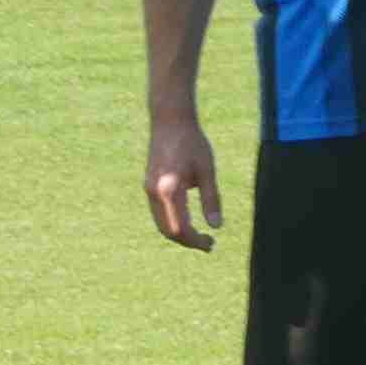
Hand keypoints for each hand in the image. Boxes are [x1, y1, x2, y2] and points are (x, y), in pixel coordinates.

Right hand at [146, 115, 222, 249]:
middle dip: (187, 241)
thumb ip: (211, 199)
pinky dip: (172, 222)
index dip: (196, 241)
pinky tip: (189, 220)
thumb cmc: (192, 143)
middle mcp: (154, 193)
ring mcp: (148, 189)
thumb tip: (217, 226)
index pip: (180, 229)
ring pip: (161, 223)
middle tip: (208, 243)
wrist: (169, 120)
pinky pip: (158, 213)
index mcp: (169, 190)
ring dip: (179, 233)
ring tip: (200, 235)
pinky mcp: (148, 185)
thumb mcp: (207, 171)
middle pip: (168, 231)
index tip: (212, 243)